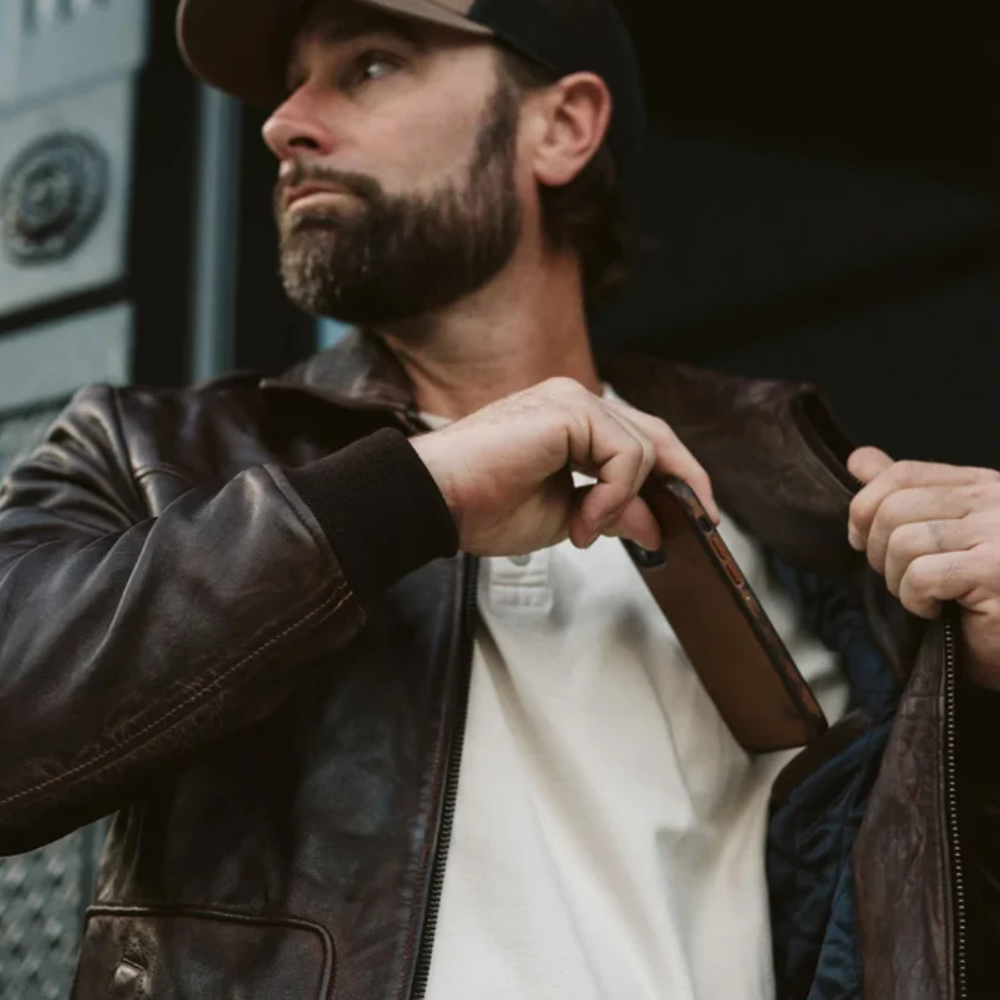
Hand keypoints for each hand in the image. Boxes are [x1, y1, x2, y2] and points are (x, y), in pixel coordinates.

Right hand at [411, 377, 718, 557]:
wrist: (436, 500)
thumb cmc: (481, 506)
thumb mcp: (565, 517)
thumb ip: (612, 512)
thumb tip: (655, 524)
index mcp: (569, 423)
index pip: (639, 442)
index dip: (672, 478)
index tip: (691, 517)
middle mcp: (574, 403)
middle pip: (655, 435)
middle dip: (684, 480)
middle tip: (700, 521)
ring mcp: (572, 400)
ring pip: (644, 447)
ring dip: (626, 500)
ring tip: (585, 529)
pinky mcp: (570, 408)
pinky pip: (626, 454)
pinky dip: (615, 494)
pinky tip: (583, 519)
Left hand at [848, 446, 999, 688]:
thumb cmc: (983, 593)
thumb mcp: (944, 533)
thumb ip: (904, 494)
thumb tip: (859, 460)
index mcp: (979, 486)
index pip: (902, 474)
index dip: (865, 506)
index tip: (858, 538)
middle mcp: (992, 501)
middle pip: (893, 508)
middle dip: (875, 550)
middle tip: (896, 577)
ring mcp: (997, 534)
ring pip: (903, 542)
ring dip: (896, 578)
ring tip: (920, 595)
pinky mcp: (994, 572)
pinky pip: (922, 575)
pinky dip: (915, 598)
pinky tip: (935, 609)